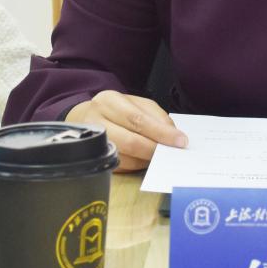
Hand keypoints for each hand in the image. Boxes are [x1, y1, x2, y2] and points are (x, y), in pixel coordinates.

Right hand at [65, 90, 187, 172]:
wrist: (85, 117)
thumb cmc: (116, 109)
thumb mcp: (136, 103)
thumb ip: (155, 116)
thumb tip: (173, 134)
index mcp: (109, 101)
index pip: (138, 119)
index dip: (161, 132)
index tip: (180, 140)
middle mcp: (97, 121)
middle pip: (130, 141)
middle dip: (155, 149)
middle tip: (173, 153)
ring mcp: (94, 143)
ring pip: (126, 157)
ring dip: (147, 159)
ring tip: (162, 157)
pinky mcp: (96, 159)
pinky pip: (121, 166)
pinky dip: (138, 165)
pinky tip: (146, 160)